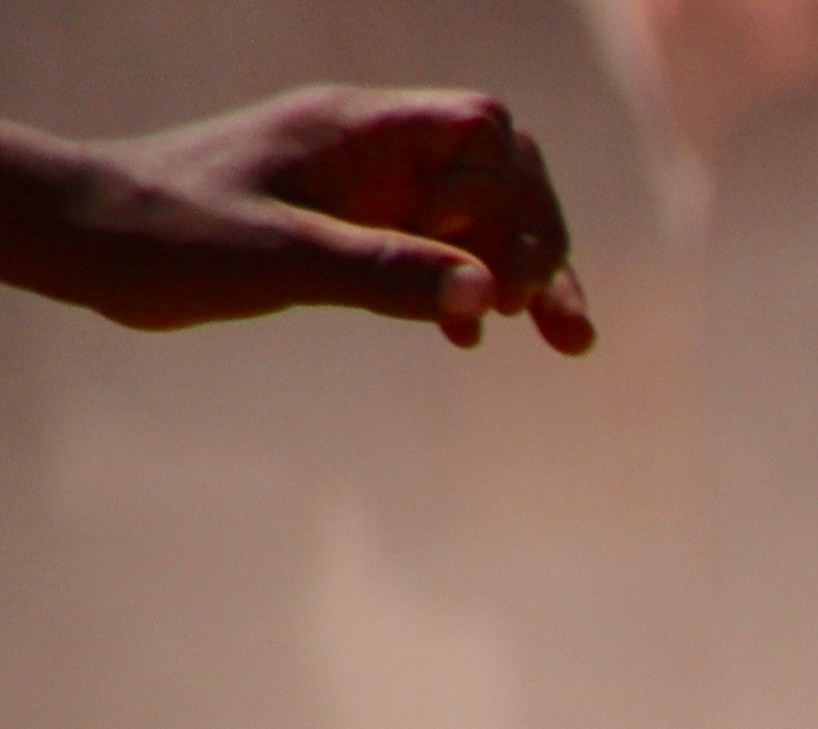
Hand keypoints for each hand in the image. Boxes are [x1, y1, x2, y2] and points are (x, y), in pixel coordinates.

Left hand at [5, 88, 591, 346]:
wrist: (87, 239)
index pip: (486, 131)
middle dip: (543, 247)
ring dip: (524, 276)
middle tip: (565, 332)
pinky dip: (467, 289)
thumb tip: (489, 296)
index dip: (517, 199)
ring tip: (566, 343)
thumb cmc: (167, 234)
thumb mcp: (278, 257)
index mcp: (358, 131)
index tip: (504, 277)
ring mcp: (362, 191)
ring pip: (476, 220)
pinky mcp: (347, 231)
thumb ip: (384, 271)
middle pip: (500, 177)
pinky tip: (469, 338)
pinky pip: (434, 250)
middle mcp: (370, 152)